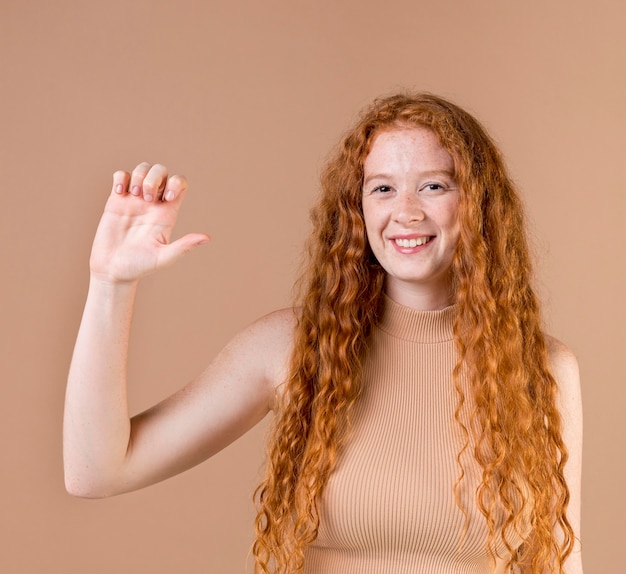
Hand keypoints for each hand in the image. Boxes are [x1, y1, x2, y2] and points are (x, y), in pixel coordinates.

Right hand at [90, 163, 209, 283]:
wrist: (112, 269)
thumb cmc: (139, 267)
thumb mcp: (163, 258)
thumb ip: (184, 246)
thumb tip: (206, 238)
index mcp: (167, 213)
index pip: (180, 183)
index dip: (176, 183)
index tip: (166, 198)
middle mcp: (153, 203)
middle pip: (161, 171)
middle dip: (154, 178)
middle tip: (146, 198)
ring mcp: (135, 200)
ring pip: (143, 169)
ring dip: (138, 176)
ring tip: (132, 195)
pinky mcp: (117, 200)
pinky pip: (122, 175)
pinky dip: (121, 178)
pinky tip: (118, 193)